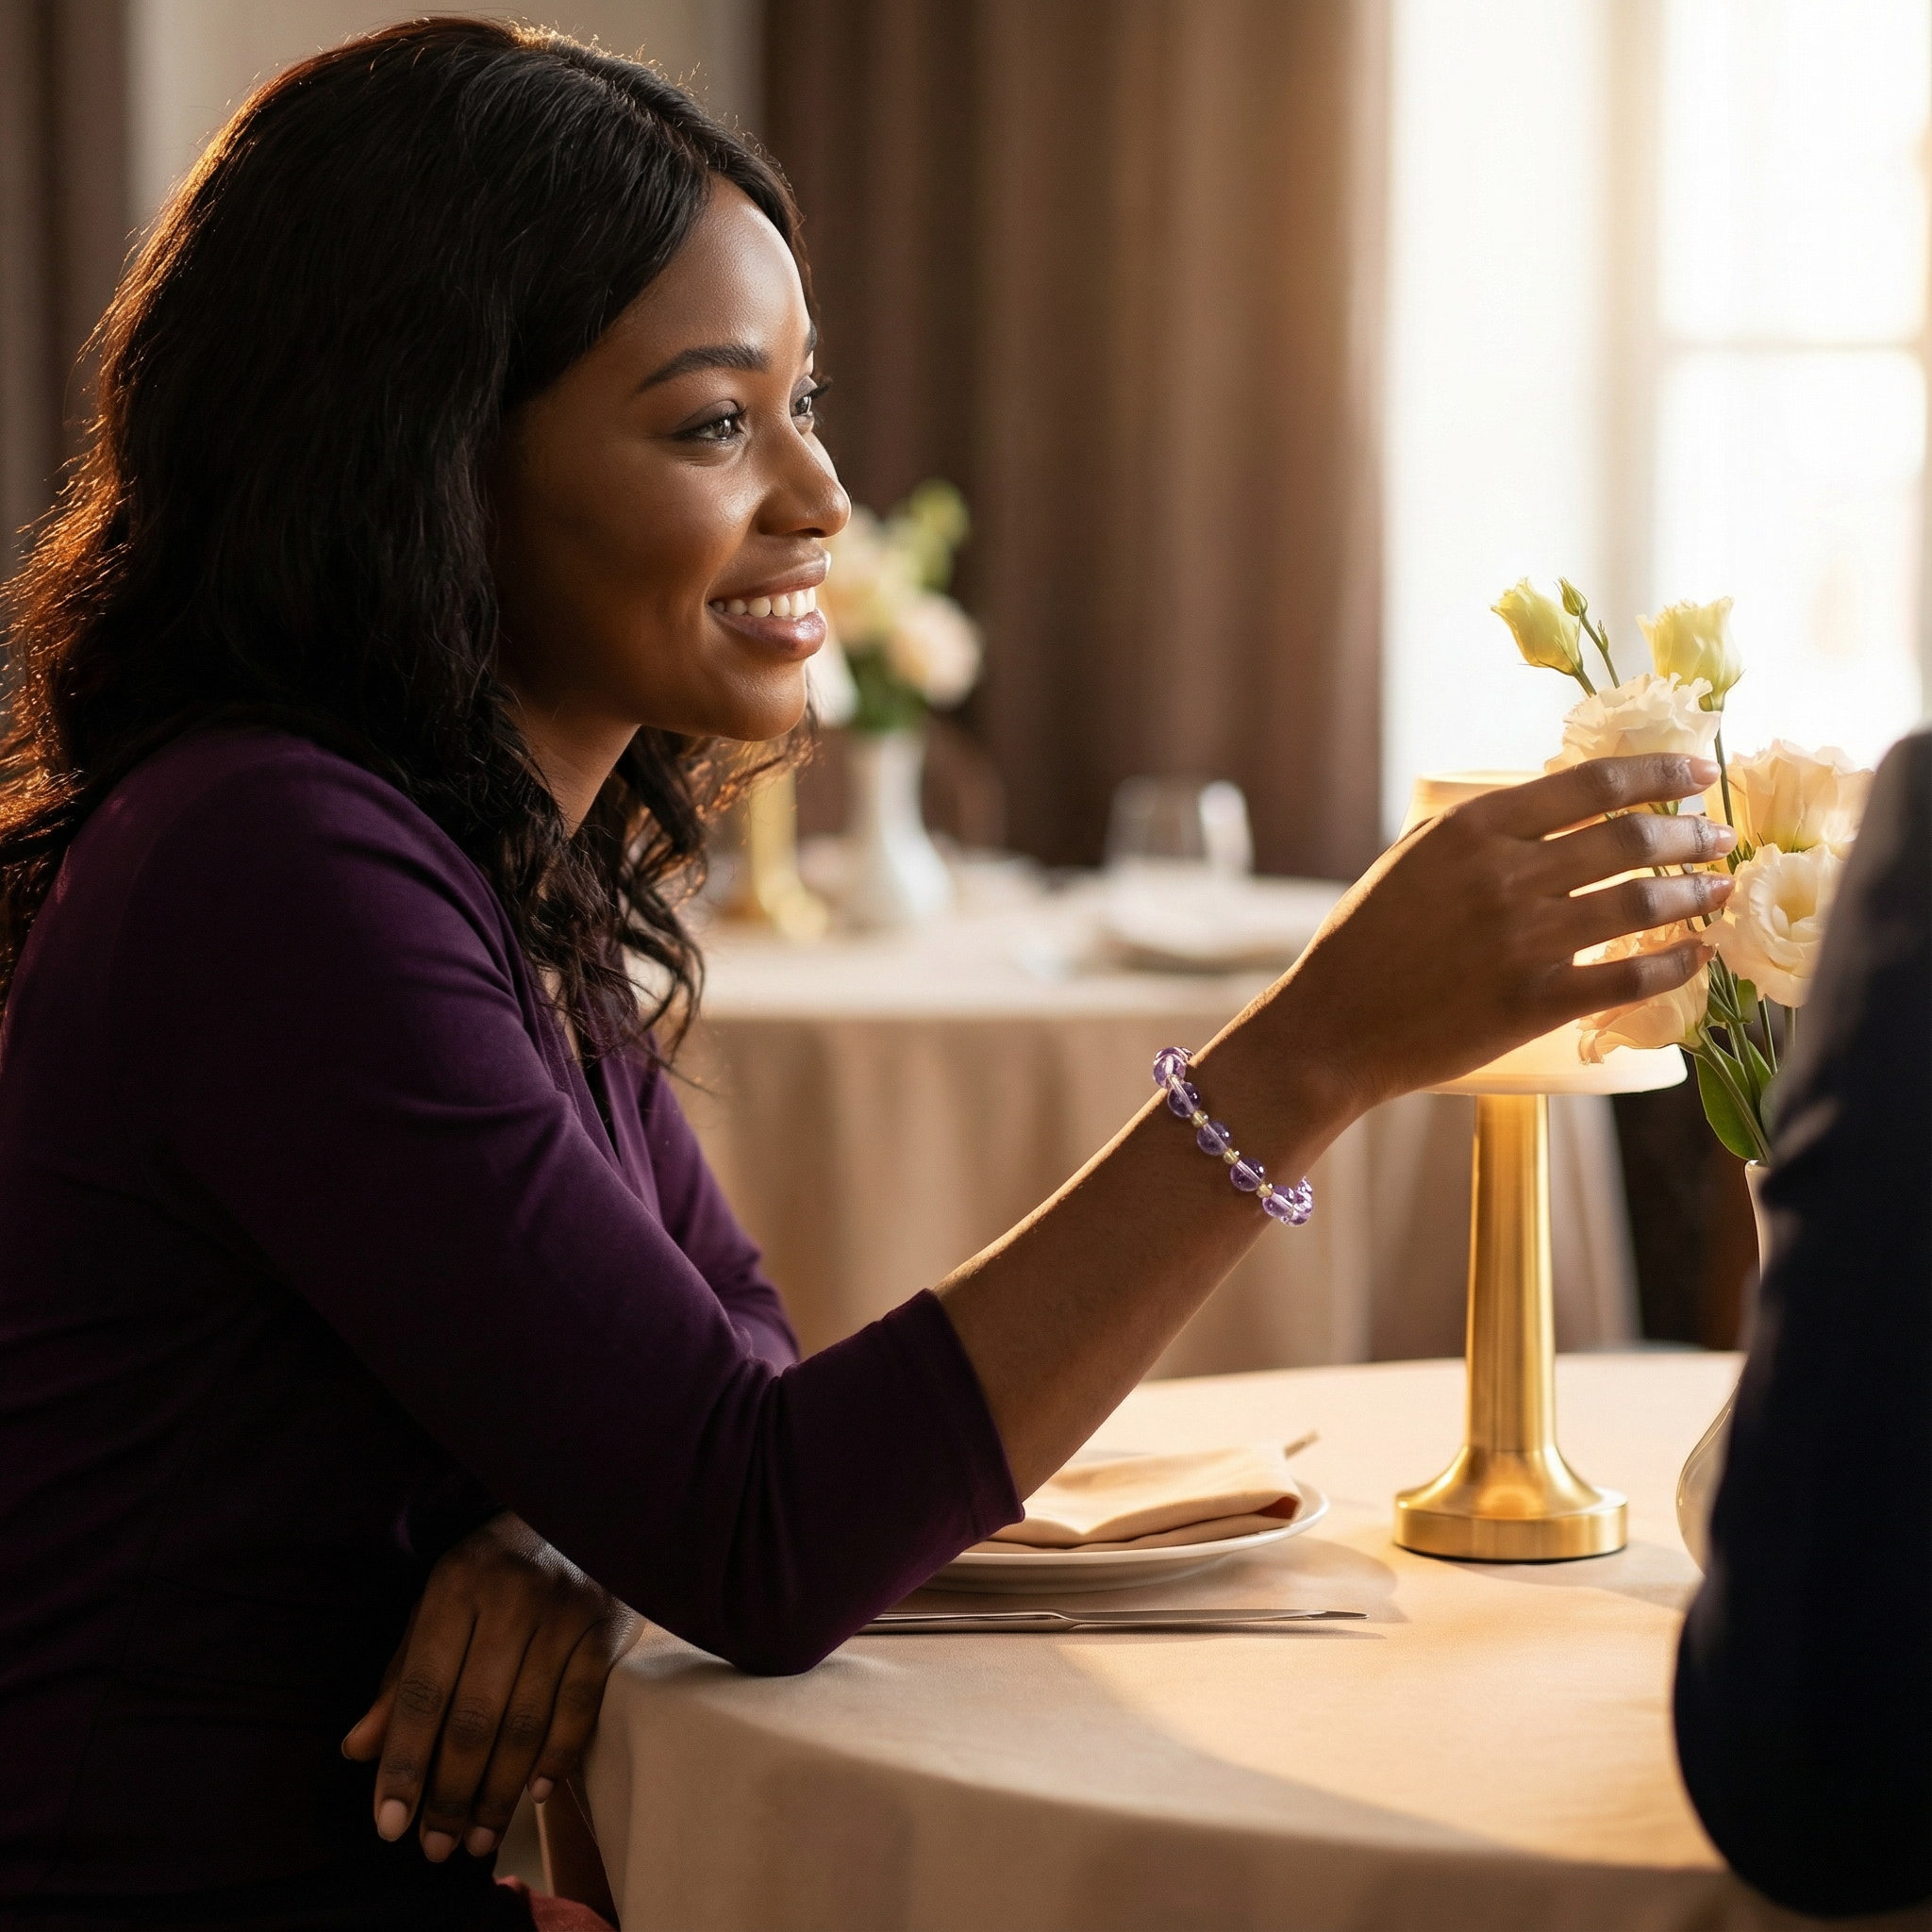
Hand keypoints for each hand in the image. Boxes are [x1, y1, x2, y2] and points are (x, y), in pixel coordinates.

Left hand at [341, 1511, 640, 1862]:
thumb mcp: (439, 1604)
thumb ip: (401, 1676)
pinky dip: (556, 1758)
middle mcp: (510, 1597)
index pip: (421, 1690)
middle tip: (437, 1848)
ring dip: (499, 1794)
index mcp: (456, 1585)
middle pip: (474, 1717)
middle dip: (451, 1794)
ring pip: (525, 1722)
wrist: (582, 1505)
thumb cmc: (496, 1566)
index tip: (389, 1826)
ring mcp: (564, 1611)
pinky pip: (580, 1707)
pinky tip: (533, 1795)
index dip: (403, 1763)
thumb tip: (358, 1749)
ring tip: (479, 1841)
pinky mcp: (606, 1625)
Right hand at [1267, 754, 1733, 1114]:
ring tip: (1719, 890)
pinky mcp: (1533, 1002)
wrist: (1333, 1027)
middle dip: (1689, 834)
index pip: (1590, 784)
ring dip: (1694, 893)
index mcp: (1471, 829)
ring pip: (1640, 904)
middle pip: (1628, 840)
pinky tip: (1696, 956)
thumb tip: (1558, 806)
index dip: (1656, 773)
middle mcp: (1504, 875)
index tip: (1697, 771)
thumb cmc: (1366, 941)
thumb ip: (1481, 831)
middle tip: (1719, 836)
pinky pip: (1628, 978)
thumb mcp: (1412, 860)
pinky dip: (1675, 964)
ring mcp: (1522, 940)